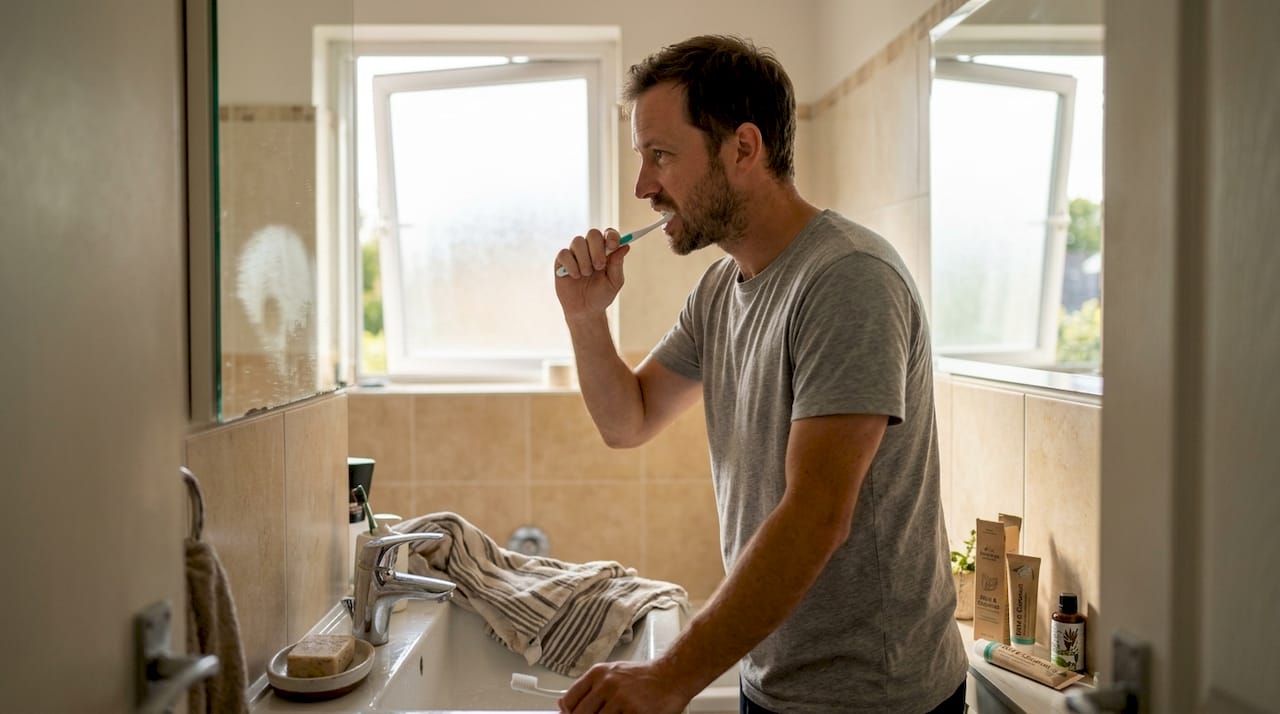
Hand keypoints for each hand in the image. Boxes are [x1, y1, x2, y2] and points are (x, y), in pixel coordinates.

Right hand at [554, 228, 629, 317]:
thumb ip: (618, 264)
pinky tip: (575, 276)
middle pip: (593, 233)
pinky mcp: (562, 261)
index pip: (609, 233)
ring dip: (584, 259)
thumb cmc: (601, 295)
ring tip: (586, 275)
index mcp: (606, 251)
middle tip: (599, 266)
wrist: (585, 310)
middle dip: (597, 249)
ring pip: (578, 242)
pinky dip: (571, 265)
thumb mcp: (614, 282)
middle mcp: (590, 248)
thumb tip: (625, 246)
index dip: (611, 236)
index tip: (613, 245)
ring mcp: (575, 253)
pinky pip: (564, 253)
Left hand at [558, 660, 691, 713]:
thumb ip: (588, 687)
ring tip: (618, 713)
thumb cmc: (643, 677)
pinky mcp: (634, 712)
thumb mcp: (612, 673)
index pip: (569, 701)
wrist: (672, 675)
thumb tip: (563, 704)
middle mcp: (607, 684)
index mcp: (598, 674)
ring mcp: (621, 699)